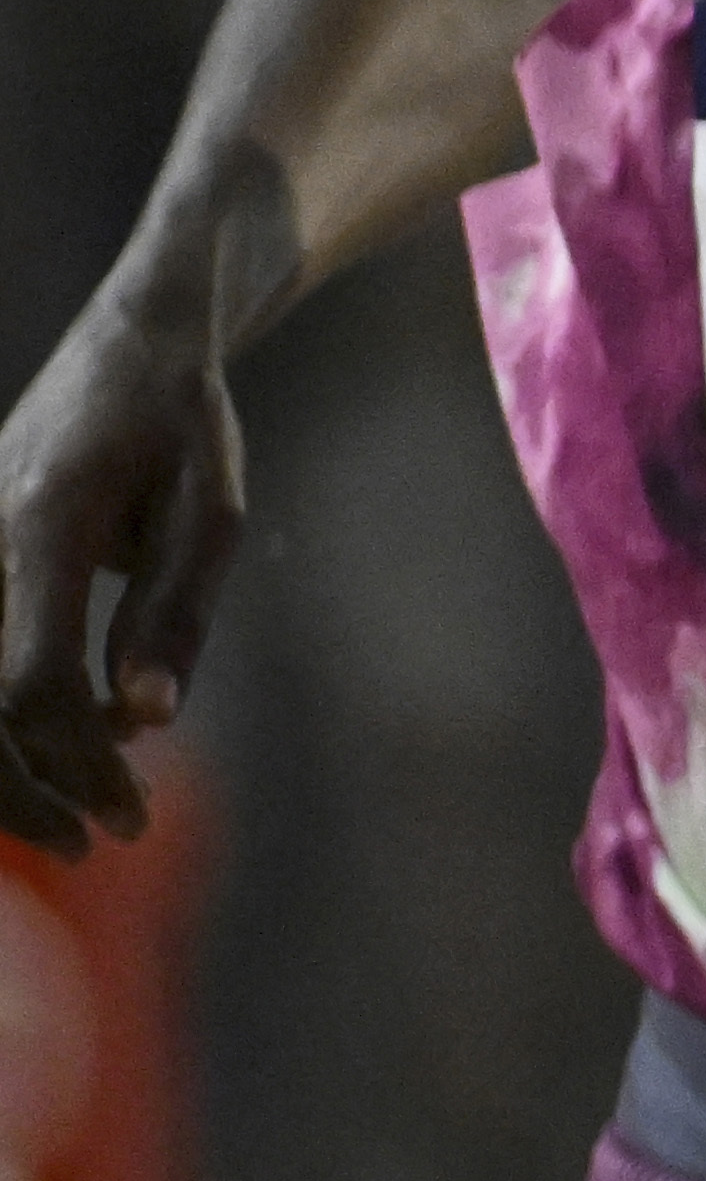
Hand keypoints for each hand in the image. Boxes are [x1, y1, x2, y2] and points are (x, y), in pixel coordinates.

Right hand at [0, 286, 244, 850]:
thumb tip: (146, 720)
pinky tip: (56, 752)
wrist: (121, 345)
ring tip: (74, 818)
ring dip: (1, 773)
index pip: (34, 680)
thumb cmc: (180, 423)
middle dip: (27, 792)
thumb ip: (175, 610)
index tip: (133, 809)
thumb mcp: (210, 505)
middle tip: (106, 835)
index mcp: (41, 523)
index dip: (78, 760)